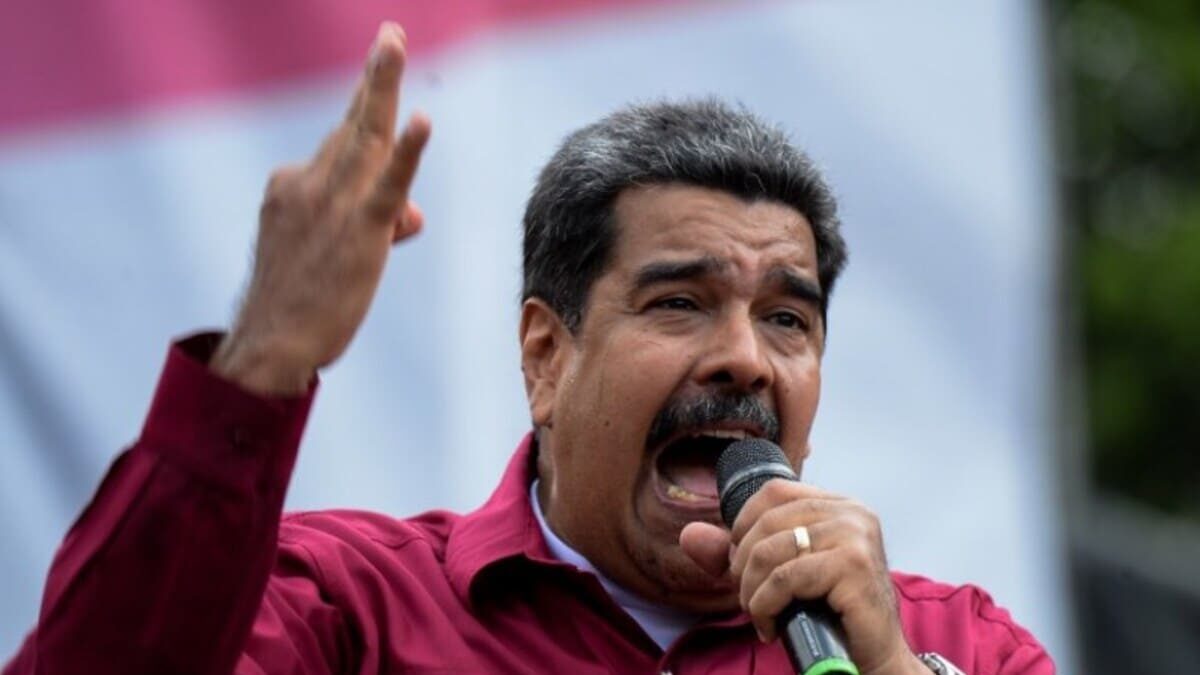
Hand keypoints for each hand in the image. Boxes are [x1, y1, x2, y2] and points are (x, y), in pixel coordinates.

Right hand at [211, 22, 430, 394]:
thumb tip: (412, 212)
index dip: (367, 127)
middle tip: (390, 36)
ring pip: (365, 138)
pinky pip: (388, 184)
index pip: (343, 153)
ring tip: (391, 42)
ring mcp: (333, 203)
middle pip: (352, 126)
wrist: (271, 344)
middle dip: (374, 79)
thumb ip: (369, 221)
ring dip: (380, 86)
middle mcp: (308, 182)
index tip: (374, 76)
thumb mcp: (326, 250)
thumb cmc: (300, 304)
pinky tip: (422, 120)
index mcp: (292, 184)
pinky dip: (407, 152)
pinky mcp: (361, 230)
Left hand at [680, 480, 926, 674]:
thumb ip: (735, 554)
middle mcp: (852, 513)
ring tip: (760, 615)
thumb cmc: (829, 616)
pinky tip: (772, 627)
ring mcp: (856, 536)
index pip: (774, 491)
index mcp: (840, 505)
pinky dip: (766, 606)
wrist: (873, 660)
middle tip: (748, 599)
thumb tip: (688, 535)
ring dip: (752, 590)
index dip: (743, 523)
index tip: (738, 561)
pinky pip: (785, 579)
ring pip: (771, 551)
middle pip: (767, 521)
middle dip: (743, 565)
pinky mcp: (854, 566)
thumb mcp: (781, 576)